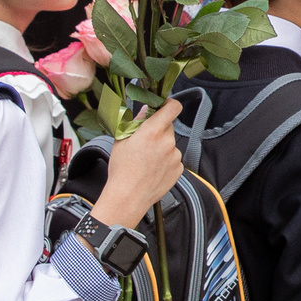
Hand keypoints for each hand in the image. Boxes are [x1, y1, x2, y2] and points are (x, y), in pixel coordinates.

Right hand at [93, 99, 186, 225]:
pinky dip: (166, 160)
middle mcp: (167, 142)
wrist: (128, 197)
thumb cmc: (122, 170)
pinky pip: (174, 158)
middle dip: (158, 130)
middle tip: (145, 141)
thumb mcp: (121, 140)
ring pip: (170, 144)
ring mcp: (175, 156)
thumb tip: (145, 110)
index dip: (170, 104)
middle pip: (168, 127)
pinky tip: (153, 169)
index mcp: (152, 131)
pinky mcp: (179, 169)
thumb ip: (135, 122)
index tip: (164, 105)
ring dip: (162, 147)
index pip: (173, 107)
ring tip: (146, 160)